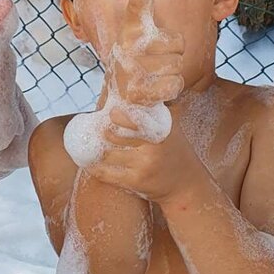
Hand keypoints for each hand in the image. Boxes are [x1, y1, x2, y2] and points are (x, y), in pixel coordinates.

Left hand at [87, 112, 204, 204]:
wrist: (186, 184)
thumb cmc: (176, 151)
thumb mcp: (173, 128)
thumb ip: (158, 111)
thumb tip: (140, 89)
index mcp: (162, 131)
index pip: (138, 121)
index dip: (121, 117)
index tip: (111, 113)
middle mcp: (153, 147)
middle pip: (116, 137)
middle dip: (102, 131)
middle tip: (94, 127)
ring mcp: (143, 166)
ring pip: (108, 154)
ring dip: (96, 148)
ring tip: (88, 142)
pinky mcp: (135, 182)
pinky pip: (107, 174)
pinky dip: (95, 167)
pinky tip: (88, 162)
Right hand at [105, 0, 184, 106]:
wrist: (121, 103)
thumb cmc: (140, 64)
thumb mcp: (142, 35)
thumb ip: (143, 6)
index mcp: (131, 30)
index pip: (136, 5)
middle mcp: (128, 46)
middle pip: (178, 43)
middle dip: (174, 55)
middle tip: (156, 63)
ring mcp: (130, 70)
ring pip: (177, 65)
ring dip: (171, 74)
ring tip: (154, 78)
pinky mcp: (138, 93)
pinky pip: (174, 84)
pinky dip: (170, 90)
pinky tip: (155, 92)